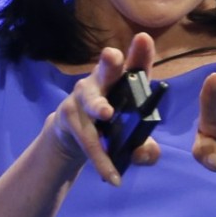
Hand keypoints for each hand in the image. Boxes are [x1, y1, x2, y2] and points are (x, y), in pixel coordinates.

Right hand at [44, 33, 160, 184]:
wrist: (73, 140)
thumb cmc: (110, 127)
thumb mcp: (131, 138)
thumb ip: (145, 148)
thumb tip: (148, 154)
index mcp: (123, 82)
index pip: (134, 65)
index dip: (140, 52)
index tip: (143, 39)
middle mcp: (101, 83)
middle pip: (106, 69)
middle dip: (110, 61)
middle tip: (113, 56)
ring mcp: (82, 97)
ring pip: (91, 102)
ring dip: (98, 106)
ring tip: (106, 113)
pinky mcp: (67, 116)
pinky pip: (87, 139)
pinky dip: (101, 159)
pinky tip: (112, 177)